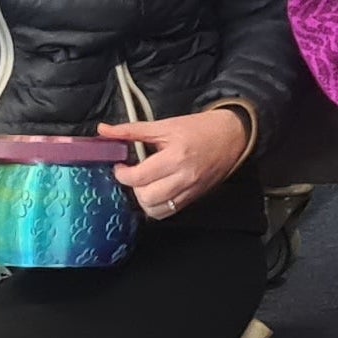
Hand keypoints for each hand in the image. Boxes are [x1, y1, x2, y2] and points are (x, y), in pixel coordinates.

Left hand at [98, 106, 251, 221]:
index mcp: (175, 157)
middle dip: (133, 188)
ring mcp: (191, 190)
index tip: (121, 166)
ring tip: (144, 185)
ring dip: (144, 200)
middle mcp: (184, 177)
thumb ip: (132, 130)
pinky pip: (170, 212)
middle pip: (146, 198)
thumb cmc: (200, 128)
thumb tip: (103, 130)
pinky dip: (158, 207)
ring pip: (157, 210)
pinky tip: (157, 192)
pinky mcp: (195, 197)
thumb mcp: (165, 125)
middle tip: (134, 175)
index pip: (138, 177)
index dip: (122, 174)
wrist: (233, 136)